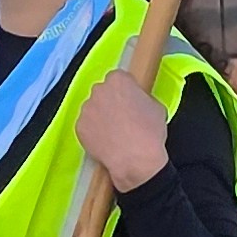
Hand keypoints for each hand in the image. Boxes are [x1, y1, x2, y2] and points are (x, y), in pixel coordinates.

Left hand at [77, 72, 168, 192]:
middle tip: (121, 117)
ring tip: (114, 132)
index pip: (118, 78)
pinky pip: (86, 126)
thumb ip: (142, 98)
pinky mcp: (79, 126)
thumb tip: (138, 101)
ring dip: (100, 117)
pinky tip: (106, 141)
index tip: (128, 99)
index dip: (124, 90)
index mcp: (118, 80)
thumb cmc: (149, 133)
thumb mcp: (157, 107)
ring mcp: (87, 108)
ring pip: (93, 109)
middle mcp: (99, 90)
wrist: (136, 159)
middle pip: (103, 92)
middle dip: (110, 101)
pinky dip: (93, 132)